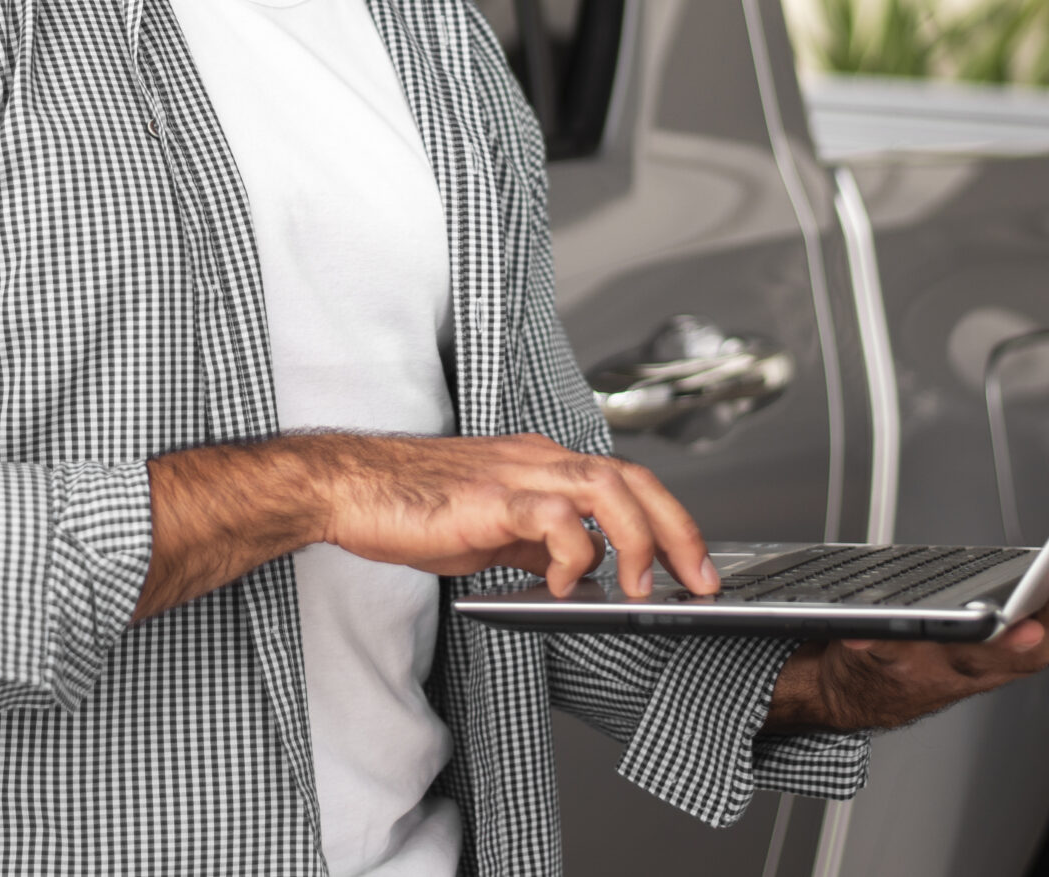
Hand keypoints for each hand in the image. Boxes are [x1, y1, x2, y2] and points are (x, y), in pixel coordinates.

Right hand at [312, 433, 717, 598]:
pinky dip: (576, 551)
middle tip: (700, 582)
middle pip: (633, 479)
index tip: (694, 566)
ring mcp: (516, 474)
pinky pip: (554, 517)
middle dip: (679, 531)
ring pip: (608, 487)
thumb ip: (536, 544)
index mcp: (541, 464)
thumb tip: (580, 571)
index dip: (669, 520)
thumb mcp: (490, 530)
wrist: (348, 487)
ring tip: (643, 588)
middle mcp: (538, 460)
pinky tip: (567, 583)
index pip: (626, 481)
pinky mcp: (491, 498)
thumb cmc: (407, 506)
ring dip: (640, 540)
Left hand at [761, 522, 1048, 733]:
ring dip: (993, 642)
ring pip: (973, 656)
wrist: (883, 683)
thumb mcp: (1037, 625)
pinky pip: (883, 653)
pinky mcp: (889, 661)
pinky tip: (864, 628)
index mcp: (1031, 643)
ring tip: (1007, 621)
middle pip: (1038, 646)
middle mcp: (994, 662)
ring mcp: (942, 665)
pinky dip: (874, 642)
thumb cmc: (966, 647)